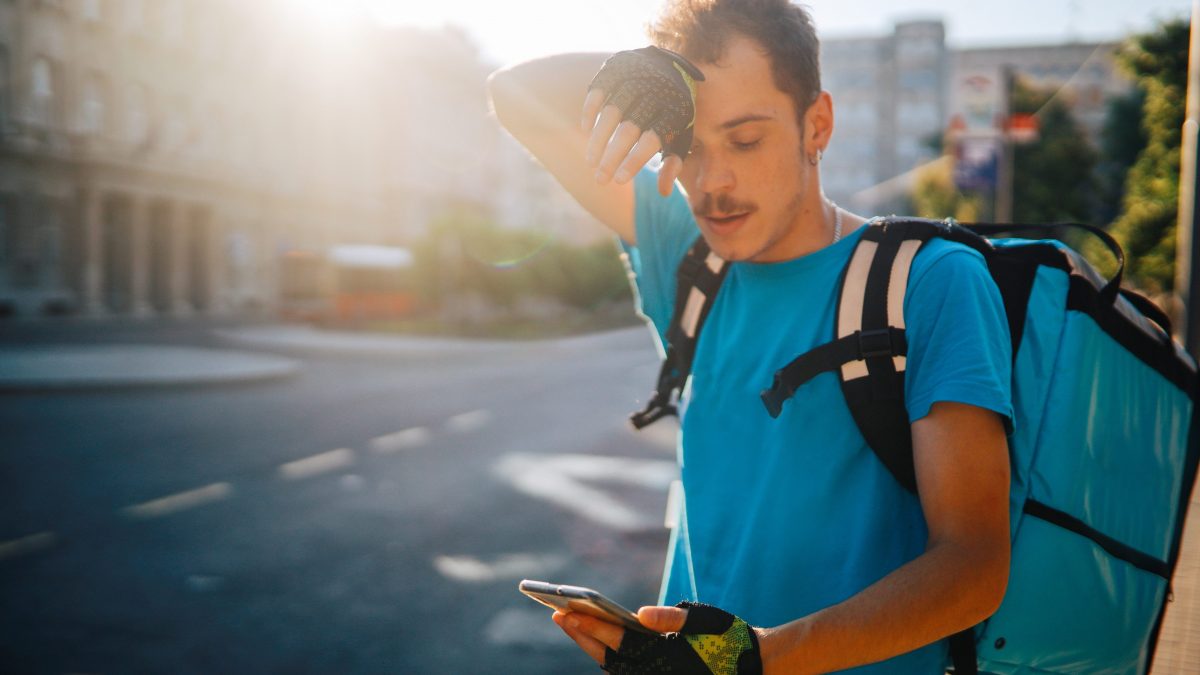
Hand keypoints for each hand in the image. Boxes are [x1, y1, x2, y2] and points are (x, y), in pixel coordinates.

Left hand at [553, 602, 761, 673]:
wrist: (754, 666)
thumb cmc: (729, 638)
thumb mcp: (706, 620)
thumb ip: (673, 617)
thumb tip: (640, 613)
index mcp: (665, 655)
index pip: (618, 641)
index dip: (591, 627)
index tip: (566, 613)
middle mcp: (656, 671)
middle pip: (608, 657)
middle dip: (582, 636)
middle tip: (558, 615)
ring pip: (613, 666)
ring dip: (590, 646)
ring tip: (570, 623)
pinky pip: (625, 671)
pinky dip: (607, 656)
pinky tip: (595, 641)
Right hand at [581, 46, 703, 195]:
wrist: (671, 66)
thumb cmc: (674, 113)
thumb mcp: (681, 135)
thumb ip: (673, 163)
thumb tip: (664, 193)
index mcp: (675, 110)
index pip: (651, 140)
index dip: (634, 161)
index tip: (619, 181)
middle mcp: (655, 92)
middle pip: (629, 129)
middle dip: (612, 157)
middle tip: (600, 180)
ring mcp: (634, 78)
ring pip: (611, 112)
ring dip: (598, 140)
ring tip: (591, 163)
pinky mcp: (617, 68)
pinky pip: (599, 91)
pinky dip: (590, 111)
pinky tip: (586, 130)